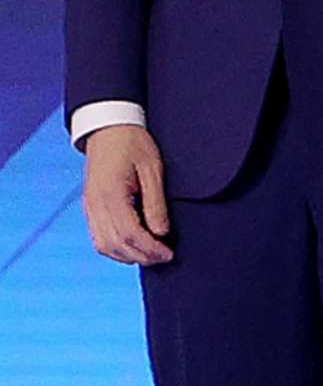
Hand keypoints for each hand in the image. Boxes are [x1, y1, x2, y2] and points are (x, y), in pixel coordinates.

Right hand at [82, 124, 173, 264]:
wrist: (109, 128)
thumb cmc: (134, 144)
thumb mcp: (153, 169)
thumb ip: (156, 203)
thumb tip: (161, 233)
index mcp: (111, 195)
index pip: (129, 234)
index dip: (150, 249)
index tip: (169, 253)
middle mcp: (96, 205)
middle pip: (115, 244)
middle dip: (141, 256)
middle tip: (164, 257)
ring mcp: (90, 207)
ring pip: (103, 245)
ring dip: (127, 256)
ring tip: (151, 255)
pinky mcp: (90, 206)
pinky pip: (98, 237)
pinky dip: (115, 248)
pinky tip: (133, 248)